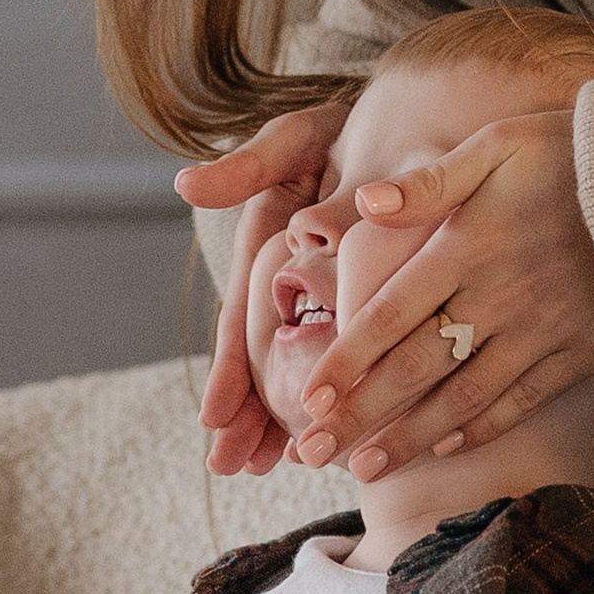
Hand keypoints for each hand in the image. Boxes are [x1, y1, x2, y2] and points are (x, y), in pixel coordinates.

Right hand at [174, 107, 346, 477]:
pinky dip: (337, 394)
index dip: (228, 369)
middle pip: (261, 355)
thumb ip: (250, 164)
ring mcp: (320, 292)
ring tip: (269, 469)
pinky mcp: (361, 303)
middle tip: (233, 466)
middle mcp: (285, 276)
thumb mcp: (297, 137)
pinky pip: (346, 355)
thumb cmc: (344, 127)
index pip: (242, 318)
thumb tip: (186, 186)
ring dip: (280, 417)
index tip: (214, 417)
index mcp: (264, 246)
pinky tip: (339, 437)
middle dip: (246, 412)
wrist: (406, 124)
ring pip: (298, 362)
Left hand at [292, 109, 593, 482]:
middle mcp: (499, 296)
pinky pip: (525, 398)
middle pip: (416, 366)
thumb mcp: (500, 143)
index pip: (390, 313)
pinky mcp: (583, 349)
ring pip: (464, 395)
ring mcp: (543, 329)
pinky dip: (484, 425)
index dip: (346, 360)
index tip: (306, 397)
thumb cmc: (576, 152)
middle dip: (360, 413)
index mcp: (468, 245)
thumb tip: (365, 203)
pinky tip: (448, 446)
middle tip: (312, 451)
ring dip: (411, 435)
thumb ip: (430, 180)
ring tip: (365, 467)